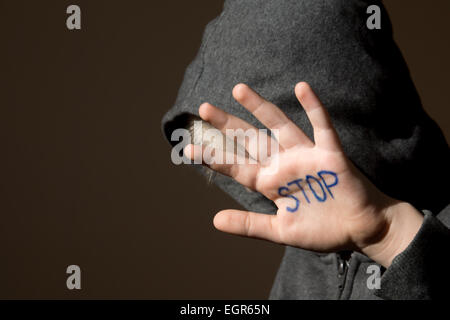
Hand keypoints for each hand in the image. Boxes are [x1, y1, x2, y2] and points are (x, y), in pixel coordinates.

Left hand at [184, 82, 423, 266]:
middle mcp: (283, 165)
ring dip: (261, 108)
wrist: (360, 230)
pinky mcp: (330, 154)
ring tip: (238, 89)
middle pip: (251, 140)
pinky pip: (321, 127)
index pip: (238, 167)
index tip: (190, 149)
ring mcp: (305, 156)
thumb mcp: (280, 231)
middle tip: (203, 108)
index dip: (215, 158)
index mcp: (270, 183)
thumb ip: (249, 225)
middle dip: (229, 125)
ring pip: (279, 127)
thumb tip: (214, 220)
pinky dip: (314, 108)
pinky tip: (301, 88)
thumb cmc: (321, 231)